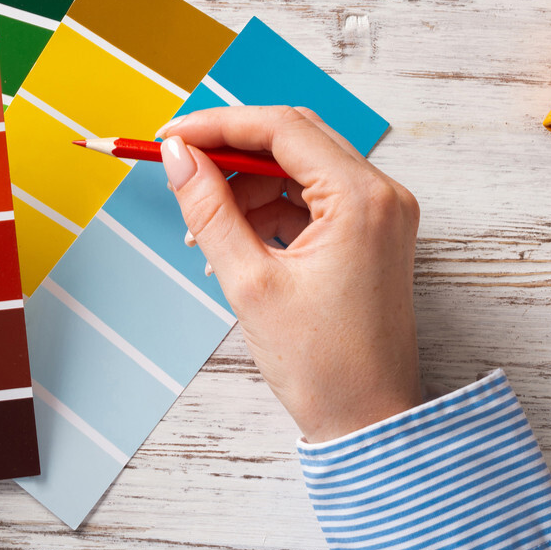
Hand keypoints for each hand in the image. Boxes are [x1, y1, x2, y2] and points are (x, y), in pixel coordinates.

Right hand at [158, 105, 423, 443]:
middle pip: (293, 139)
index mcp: (362, 198)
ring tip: (202, 227)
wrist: (369, 425)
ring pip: (299, 168)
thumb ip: (210, 209)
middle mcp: (381, 195)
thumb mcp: (249, 283)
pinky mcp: (370, 235)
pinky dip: (268, 210)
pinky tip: (233, 241)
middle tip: (178, 166)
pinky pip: (311, 199)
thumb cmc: (323, 366)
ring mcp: (380, 214)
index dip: (217, 125)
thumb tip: (178, 156)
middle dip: (230, 151)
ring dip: (246, 186)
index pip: (281, 129)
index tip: (169, 136)